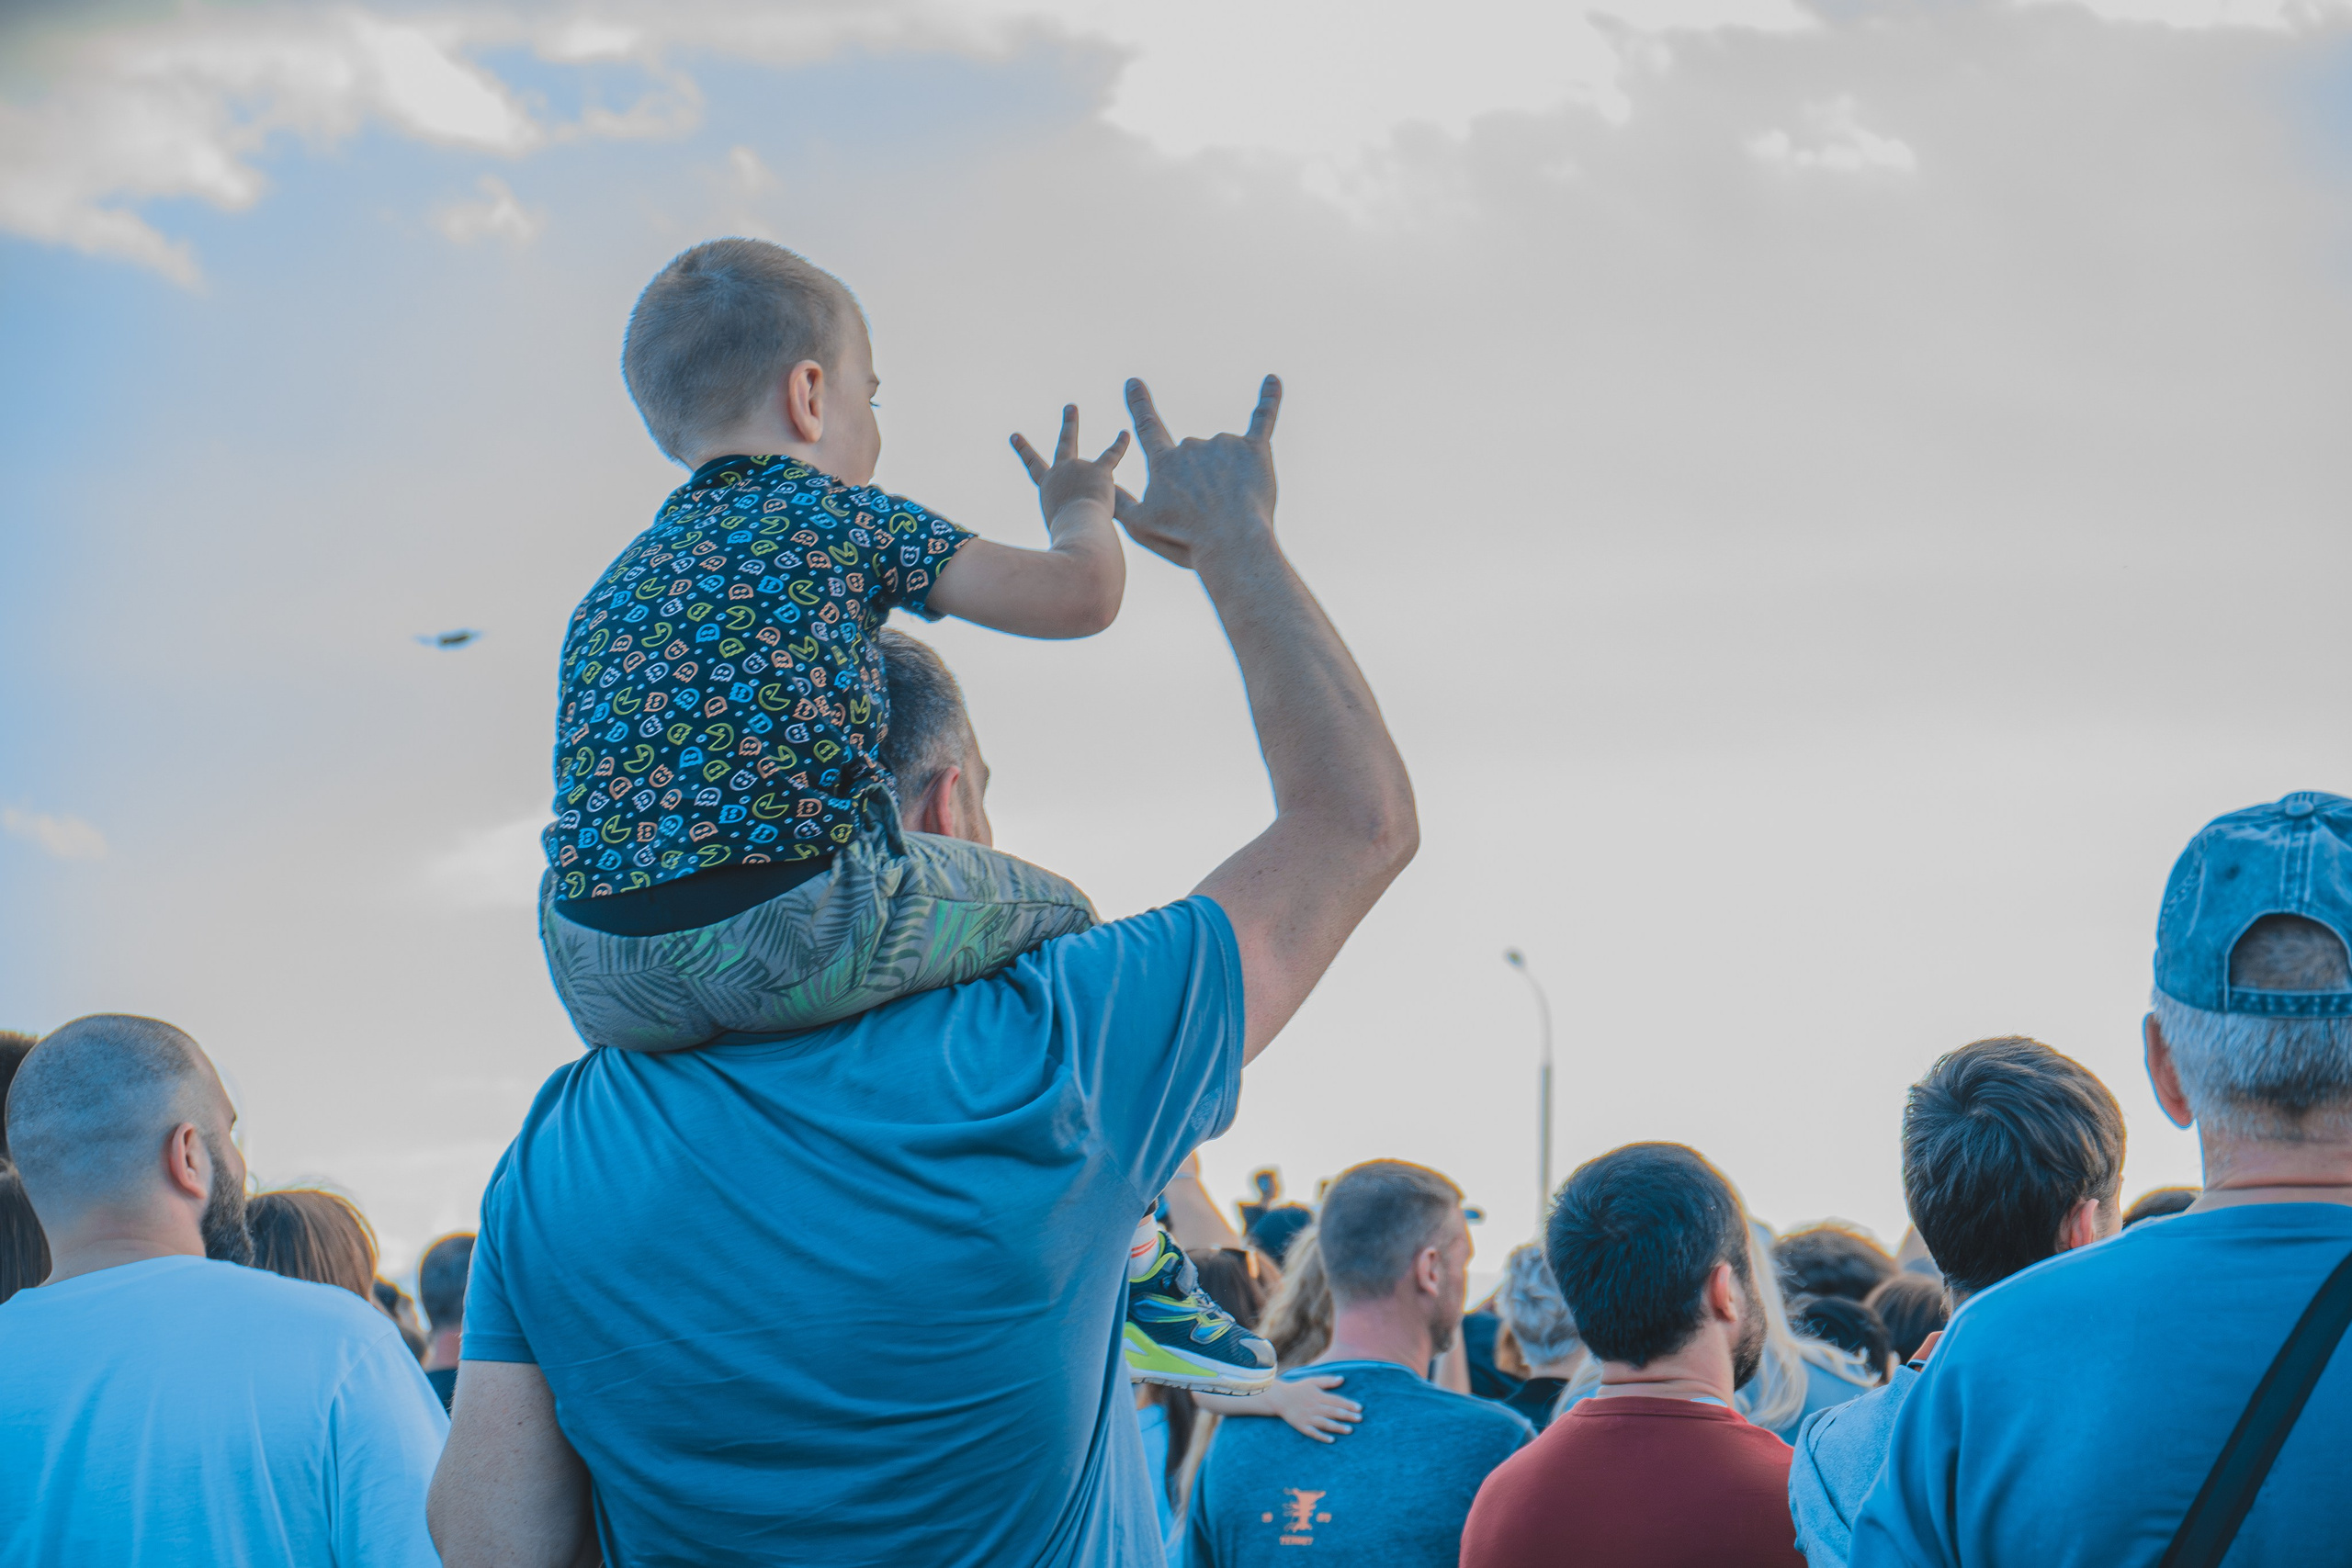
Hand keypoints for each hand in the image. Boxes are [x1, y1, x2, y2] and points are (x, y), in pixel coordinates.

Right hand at [1010, 405, 1128, 532]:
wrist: (1076, 528)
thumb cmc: (1066, 536)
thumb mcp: (1057, 529)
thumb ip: (1064, 524)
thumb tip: (1075, 535)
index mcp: (1048, 487)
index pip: (1034, 467)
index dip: (1024, 451)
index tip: (1015, 435)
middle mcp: (1061, 472)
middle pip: (1065, 444)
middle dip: (1070, 425)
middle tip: (1072, 407)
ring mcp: (1080, 468)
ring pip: (1093, 464)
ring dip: (1095, 473)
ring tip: (1094, 478)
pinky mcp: (1099, 472)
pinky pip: (1112, 455)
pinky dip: (1119, 445)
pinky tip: (1125, 434)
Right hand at [1113, 376, 1280, 569]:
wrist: (1230, 541)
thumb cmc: (1186, 538)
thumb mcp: (1141, 527)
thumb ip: (1120, 503)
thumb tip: (1108, 483)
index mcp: (1165, 463)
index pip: (1149, 428)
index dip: (1140, 405)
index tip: (1134, 382)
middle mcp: (1191, 446)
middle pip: (1195, 458)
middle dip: (1201, 484)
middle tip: (1207, 518)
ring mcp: (1223, 444)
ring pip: (1224, 453)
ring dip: (1227, 477)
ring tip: (1231, 510)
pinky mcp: (1254, 449)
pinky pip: (1263, 419)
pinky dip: (1269, 399)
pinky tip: (1273, 381)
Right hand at [1262, 1374, 1361, 1442]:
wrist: (1279, 1398)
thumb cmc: (1298, 1389)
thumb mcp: (1312, 1381)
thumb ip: (1327, 1381)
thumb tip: (1342, 1379)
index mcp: (1318, 1396)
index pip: (1336, 1400)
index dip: (1348, 1404)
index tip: (1360, 1408)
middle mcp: (1314, 1407)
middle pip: (1333, 1412)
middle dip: (1347, 1415)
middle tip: (1360, 1419)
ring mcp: (1308, 1417)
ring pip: (1325, 1423)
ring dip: (1338, 1426)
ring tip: (1350, 1430)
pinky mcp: (1302, 1426)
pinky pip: (1313, 1432)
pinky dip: (1322, 1436)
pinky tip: (1332, 1440)